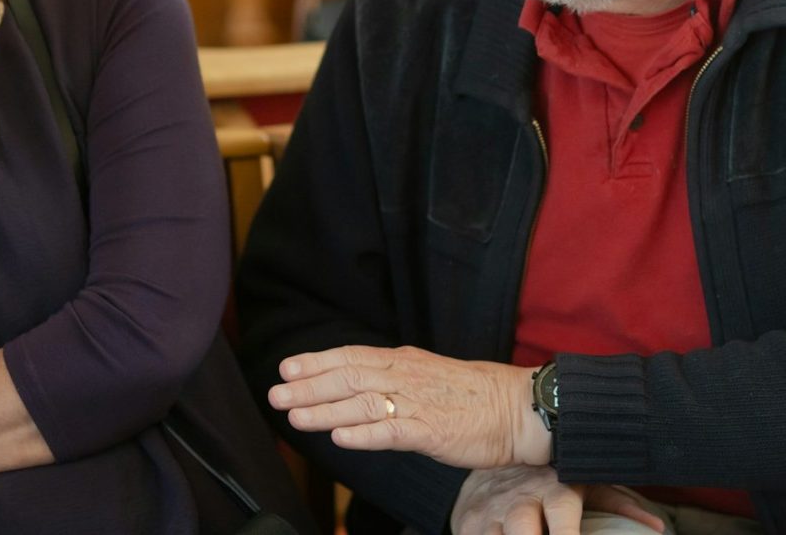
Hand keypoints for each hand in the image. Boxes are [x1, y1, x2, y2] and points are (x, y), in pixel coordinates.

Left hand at [269, 345, 549, 466]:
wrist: (519, 407)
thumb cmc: (474, 394)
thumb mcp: (428, 375)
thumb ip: (395, 377)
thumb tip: (362, 384)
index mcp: (403, 360)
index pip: (350, 357)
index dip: (316, 362)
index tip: (286, 368)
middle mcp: (405, 376)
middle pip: (347, 377)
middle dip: (308, 386)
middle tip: (275, 394)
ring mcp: (417, 402)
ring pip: (361, 404)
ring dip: (324, 410)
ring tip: (294, 416)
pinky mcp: (432, 431)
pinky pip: (391, 432)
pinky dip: (363, 434)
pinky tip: (339, 438)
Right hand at [451, 466, 666, 534]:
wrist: (489, 454)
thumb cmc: (546, 478)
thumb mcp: (581, 480)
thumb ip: (615, 501)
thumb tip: (658, 526)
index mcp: (551, 489)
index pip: (562, 512)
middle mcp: (520, 500)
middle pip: (523, 528)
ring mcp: (490, 512)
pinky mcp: (466, 522)